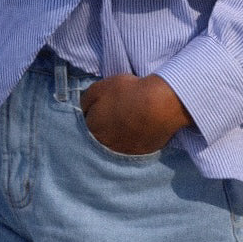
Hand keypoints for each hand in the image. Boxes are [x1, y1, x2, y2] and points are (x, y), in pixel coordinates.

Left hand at [79, 73, 194, 154]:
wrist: (159, 105)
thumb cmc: (128, 92)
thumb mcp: (100, 87)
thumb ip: (85, 99)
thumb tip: (82, 108)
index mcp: (92, 127)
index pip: (86, 123)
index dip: (94, 112)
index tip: (103, 106)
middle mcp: (104, 144)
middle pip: (99, 136)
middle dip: (104, 125)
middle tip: (116, 113)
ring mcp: (123, 151)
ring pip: (115, 143)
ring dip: (118, 134)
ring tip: (127, 120)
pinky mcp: (140, 154)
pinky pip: (132, 147)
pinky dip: (133, 139)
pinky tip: (138, 128)